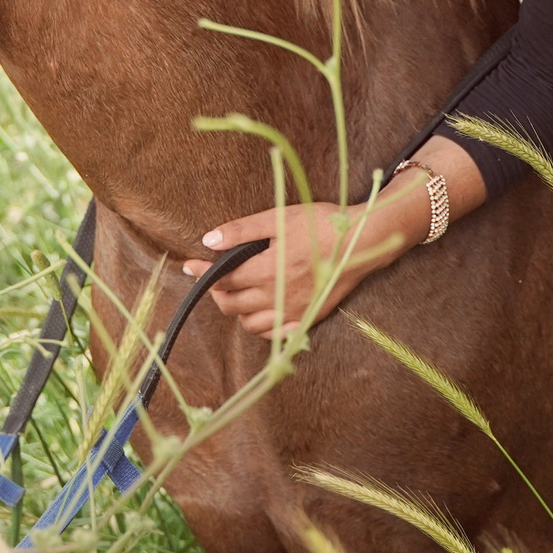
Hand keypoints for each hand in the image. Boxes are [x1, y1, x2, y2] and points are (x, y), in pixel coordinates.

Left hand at [180, 199, 411, 337]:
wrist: (362, 241)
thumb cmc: (320, 224)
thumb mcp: (278, 219)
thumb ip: (240, 231)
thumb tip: (208, 240)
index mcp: (266, 271)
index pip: (221, 280)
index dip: (201, 272)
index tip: (189, 264)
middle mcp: (276, 297)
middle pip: (230, 305)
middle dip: (216, 291)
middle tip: (214, 277)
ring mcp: (292, 311)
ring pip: (249, 324)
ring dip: (237, 309)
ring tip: (238, 290)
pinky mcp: (307, 317)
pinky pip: (274, 333)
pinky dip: (261, 324)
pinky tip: (262, 308)